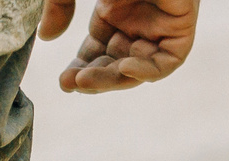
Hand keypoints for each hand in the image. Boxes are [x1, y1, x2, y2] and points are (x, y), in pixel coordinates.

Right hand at [40, 0, 197, 92]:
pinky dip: (147, 72)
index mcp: (113, 9)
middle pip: (117, 63)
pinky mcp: (182, 24)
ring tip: (87, 80)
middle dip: (95, 78)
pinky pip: (168, 62)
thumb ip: (60, 5)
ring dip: (115, 79)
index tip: (64, 83)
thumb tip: (47, 36)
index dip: (82, 69)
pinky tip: (124, 68)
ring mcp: (159, 23)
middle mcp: (137, 19)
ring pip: (140, 68)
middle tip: (72, 84)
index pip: (98, 51)